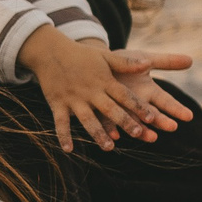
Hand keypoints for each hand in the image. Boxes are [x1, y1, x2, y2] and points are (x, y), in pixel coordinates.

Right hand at [19, 27, 146, 151]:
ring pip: (88, 119)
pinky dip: (63, 136)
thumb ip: (126, 63)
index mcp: (104, 81)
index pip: (125, 96)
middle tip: (138, 134)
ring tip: (109, 147)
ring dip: (98, 133)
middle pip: (110, 109)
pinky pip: (61, 122)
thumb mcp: (104, 56)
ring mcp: (73, 99)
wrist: (50, 52)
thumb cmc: (81, 55)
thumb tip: (148, 63)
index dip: (138, 107)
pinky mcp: (58, 103)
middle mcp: (90, 92)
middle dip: (124, 122)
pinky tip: (69, 150)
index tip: (152, 118)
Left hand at [104, 49, 194, 136]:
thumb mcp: (145, 58)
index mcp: (149, 92)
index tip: (189, 116)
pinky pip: (106, 121)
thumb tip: (191, 60)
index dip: (176, 108)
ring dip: (140, 130)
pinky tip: (115, 135)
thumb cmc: (124, 62)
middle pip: (151, 114)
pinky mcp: (102, 111)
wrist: (97, 64)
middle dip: (162, 121)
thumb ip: (166, 61)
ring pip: (132, 122)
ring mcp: (120, 108)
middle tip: (173, 127)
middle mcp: (136, 103)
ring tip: (151, 137)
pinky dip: (111, 128)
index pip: (166, 101)